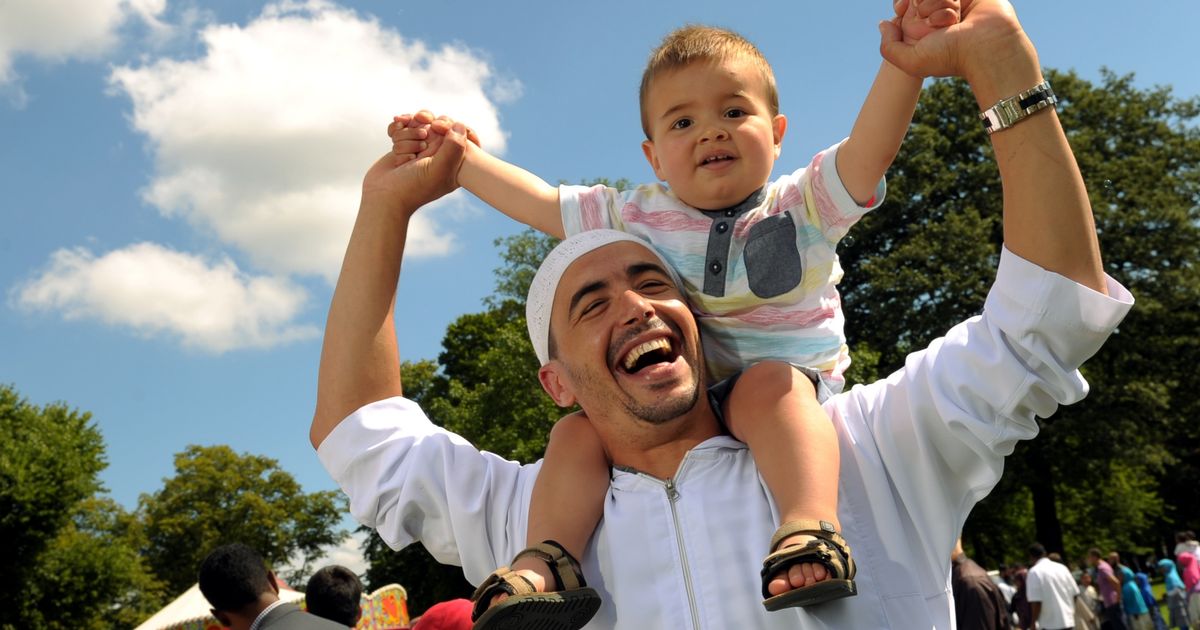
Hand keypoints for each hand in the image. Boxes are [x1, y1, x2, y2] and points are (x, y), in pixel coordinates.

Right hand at [362, 118, 471, 215]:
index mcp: (455, 161)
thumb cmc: (413, 187)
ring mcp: (422, 148)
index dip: (450, 124)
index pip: (462, 132)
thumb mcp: (439, 170)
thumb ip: (454, 148)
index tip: (438, 127)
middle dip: (425, 127)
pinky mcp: (405, 144)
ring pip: (418, 123)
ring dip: (408, 134)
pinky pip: (403, 124)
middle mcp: (440, 153)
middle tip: (421, 140)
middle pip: (438, 122)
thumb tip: (459, 125)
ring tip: (406, 155)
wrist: (383, 196)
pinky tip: (393, 138)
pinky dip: (396, 130)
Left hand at [880, 0, 1032, 83]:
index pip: (906, 6)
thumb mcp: (911, 61)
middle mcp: (940, 16)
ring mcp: (956, 4)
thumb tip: (884, 23)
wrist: (987, 46)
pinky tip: (957, 13)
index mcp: (925, 30)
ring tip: (951, 21)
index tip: (900, 8)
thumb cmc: (951, 56)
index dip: (901, 4)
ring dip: (938, 3)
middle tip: (933, 25)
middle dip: (923, 6)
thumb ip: (889, 46)